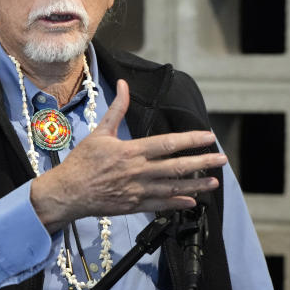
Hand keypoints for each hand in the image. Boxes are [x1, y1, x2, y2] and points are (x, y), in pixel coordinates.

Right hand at [29, 79, 226, 229]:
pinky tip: (192, 201)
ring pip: (173, 187)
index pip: (167, 143)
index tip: (208, 137)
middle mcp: (138, 171)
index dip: (190, 140)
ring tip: (213, 181)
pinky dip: (177, 203)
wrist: (68, 192)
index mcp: (131, 151)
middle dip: (202, 162)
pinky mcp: (134, 205)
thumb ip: (117, 109)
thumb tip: (124, 84)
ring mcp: (137, 190)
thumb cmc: (82, 162)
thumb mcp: (100, 132)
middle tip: (221, 159)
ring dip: (195, 185)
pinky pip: (160, 204)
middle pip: (176, 166)